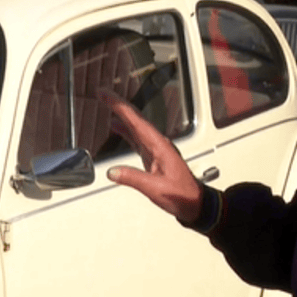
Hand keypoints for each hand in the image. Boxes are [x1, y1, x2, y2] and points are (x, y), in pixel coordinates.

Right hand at [101, 90, 202, 222]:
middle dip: (118, 105)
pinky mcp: (153, 156)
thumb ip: (132, 178)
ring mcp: (156, 149)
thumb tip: (112, 172)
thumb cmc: (181, 194)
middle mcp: (157, 143)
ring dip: (121, 115)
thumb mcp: (154, 188)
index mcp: (158, 145)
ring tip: (106, 105)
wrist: (194, 202)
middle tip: (102, 94)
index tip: (105, 95)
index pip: (135, 121)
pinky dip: (126, 130)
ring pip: (135, 126)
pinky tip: (117, 128)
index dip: (119, 106)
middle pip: (135, 119)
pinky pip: (137, 138)